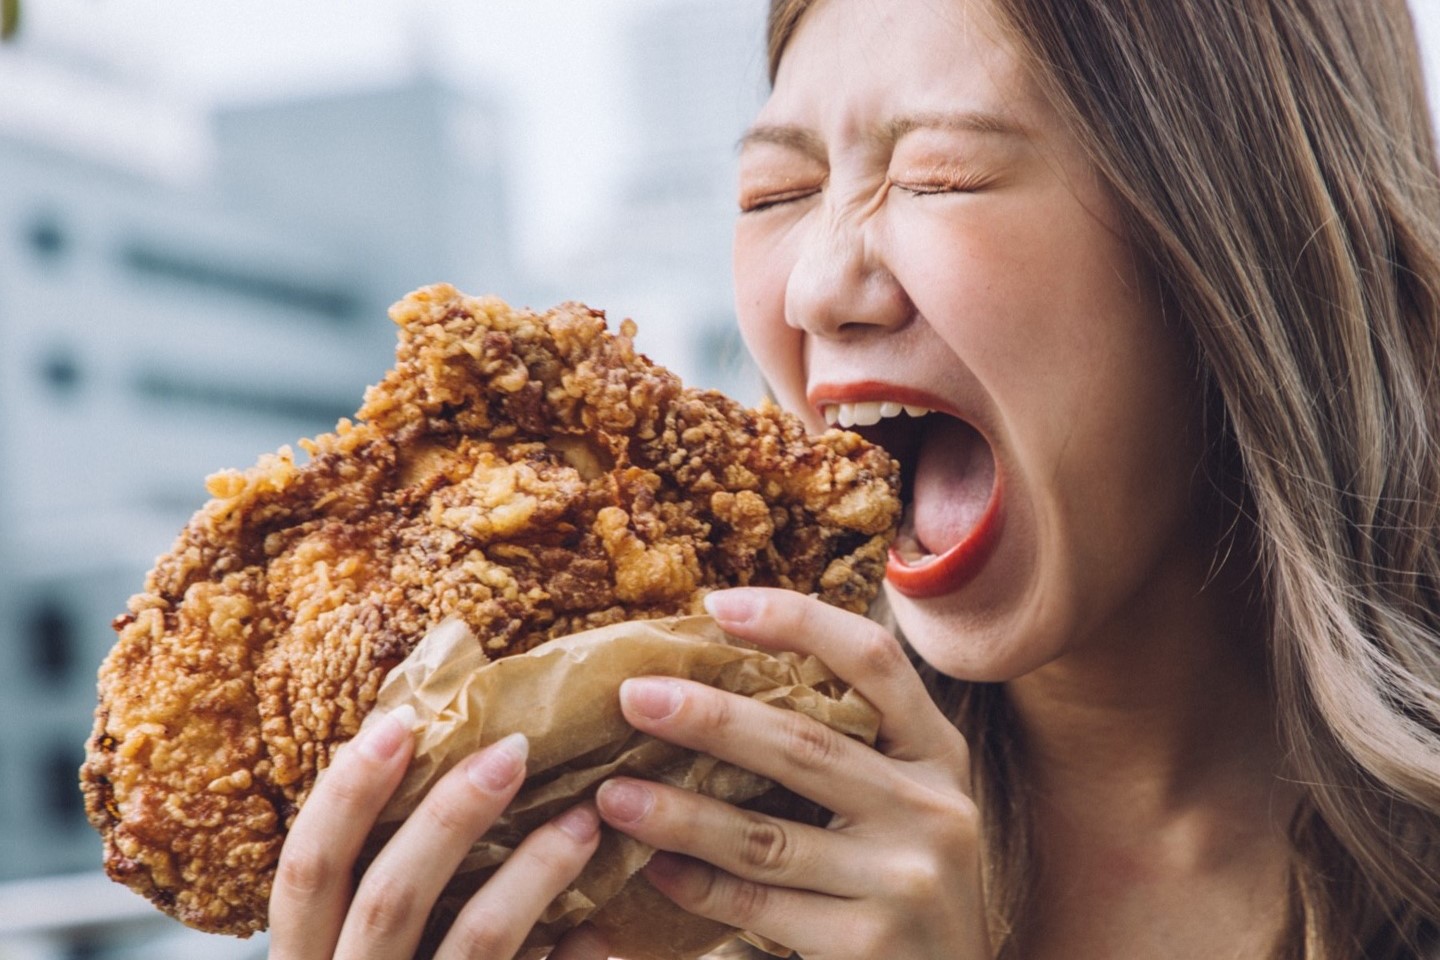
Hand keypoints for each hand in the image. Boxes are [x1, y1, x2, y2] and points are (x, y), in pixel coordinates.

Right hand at [267, 706, 608, 959]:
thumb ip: (382, 901)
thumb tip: (454, 784)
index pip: (304, 874)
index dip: (346, 794)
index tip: (401, 721)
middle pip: (385, 899)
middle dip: (450, 816)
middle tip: (516, 751)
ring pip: (472, 943)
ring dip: (534, 872)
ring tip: (585, 821)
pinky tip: (600, 938)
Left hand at [595, 588, 991, 959]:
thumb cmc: (902, 879)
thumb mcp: (902, 802)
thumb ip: (845, 748)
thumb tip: (717, 676)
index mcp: (937, 754)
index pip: (874, 661)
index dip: (798, 621)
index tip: (718, 604)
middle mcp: (933, 810)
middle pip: (806, 744)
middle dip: (709, 717)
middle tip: (634, 697)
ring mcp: (904, 882)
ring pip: (766, 836)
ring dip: (679, 812)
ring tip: (613, 795)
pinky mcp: (869, 946)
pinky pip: (760, 907)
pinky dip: (698, 885)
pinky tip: (654, 867)